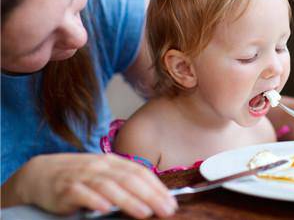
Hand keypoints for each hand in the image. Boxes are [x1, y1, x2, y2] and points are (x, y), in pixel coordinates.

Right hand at [2, 153, 176, 218]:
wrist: (41, 173)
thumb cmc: (79, 176)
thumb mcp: (104, 174)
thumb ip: (124, 182)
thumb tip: (152, 196)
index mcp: (112, 162)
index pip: (140, 172)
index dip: (157, 187)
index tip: (171, 202)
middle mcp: (100, 166)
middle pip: (129, 179)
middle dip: (150, 195)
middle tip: (166, 210)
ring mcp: (83, 176)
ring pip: (109, 186)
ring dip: (128, 200)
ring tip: (144, 212)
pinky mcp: (65, 189)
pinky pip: (82, 193)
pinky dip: (94, 200)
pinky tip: (105, 209)